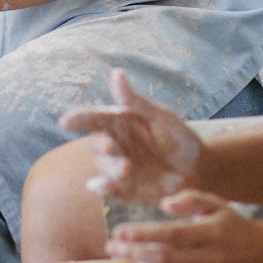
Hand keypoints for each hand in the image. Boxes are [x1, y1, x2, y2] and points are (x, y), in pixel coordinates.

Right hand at [60, 69, 202, 204]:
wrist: (197, 171)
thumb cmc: (178, 138)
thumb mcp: (161, 117)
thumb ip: (136, 101)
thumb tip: (116, 73)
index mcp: (120, 122)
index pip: (94, 117)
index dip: (79, 118)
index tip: (66, 121)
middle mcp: (114, 144)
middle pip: (97, 143)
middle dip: (100, 145)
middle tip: (112, 147)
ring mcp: (116, 167)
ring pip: (103, 167)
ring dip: (110, 168)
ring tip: (127, 169)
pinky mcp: (122, 189)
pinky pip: (107, 188)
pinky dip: (101, 188)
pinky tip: (101, 187)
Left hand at [107, 189, 262, 262]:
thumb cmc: (233, 226)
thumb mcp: (217, 204)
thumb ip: (191, 198)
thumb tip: (163, 204)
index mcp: (211, 232)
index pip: (171, 234)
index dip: (143, 233)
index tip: (120, 232)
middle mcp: (212, 258)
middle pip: (167, 258)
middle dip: (135, 254)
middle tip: (111, 249)